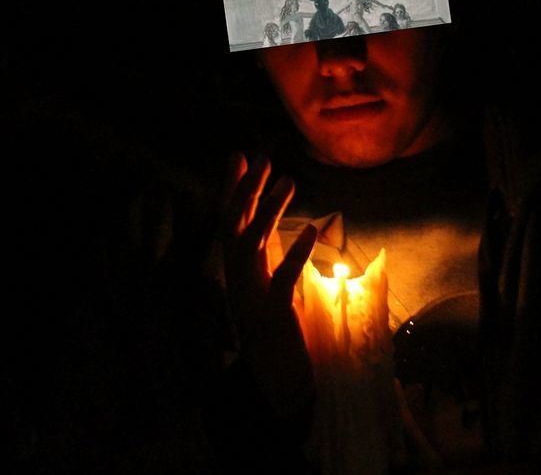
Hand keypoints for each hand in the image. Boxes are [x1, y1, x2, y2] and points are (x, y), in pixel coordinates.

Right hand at [222, 152, 318, 423]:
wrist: (280, 386)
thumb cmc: (280, 333)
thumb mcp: (273, 286)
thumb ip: (273, 255)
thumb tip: (279, 221)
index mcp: (239, 274)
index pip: (230, 223)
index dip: (233, 189)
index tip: (242, 155)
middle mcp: (237, 282)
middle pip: (232, 228)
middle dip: (244, 190)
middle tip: (262, 157)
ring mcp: (251, 300)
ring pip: (249, 248)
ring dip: (267, 212)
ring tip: (289, 181)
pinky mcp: (273, 317)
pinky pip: (281, 280)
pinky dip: (295, 253)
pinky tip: (310, 229)